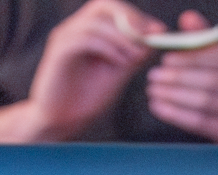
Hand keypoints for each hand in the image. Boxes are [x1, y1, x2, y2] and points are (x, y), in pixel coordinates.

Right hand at [26, 0, 157, 138]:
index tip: (159, 32)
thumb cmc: (87, 97)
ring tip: (136, 57)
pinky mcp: (58, 53)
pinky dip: (107, 49)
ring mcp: (64, 38)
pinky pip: (84, 40)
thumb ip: (134, 53)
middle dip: (130, 20)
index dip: (138, 16)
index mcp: (89, 30)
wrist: (61, 120)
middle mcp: (75, 28)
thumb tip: (157, 34)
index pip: (114, 8)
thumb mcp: (118, 72)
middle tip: (147, 39)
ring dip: (122, 38)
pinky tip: (120, 63)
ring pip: (96, 22)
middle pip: (103, 5)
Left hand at [145, 10, 217, 139]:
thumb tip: (187, 18)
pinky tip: (160, 109)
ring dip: (173, 97)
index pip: (214, 58)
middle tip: (153, 76)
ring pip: (203, 102)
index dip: (187, 59)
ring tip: (153, 92)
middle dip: (177, 78)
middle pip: (208, 81)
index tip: (165, 60)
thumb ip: (206, 41)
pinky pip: (201, 122)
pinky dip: (177, 115)